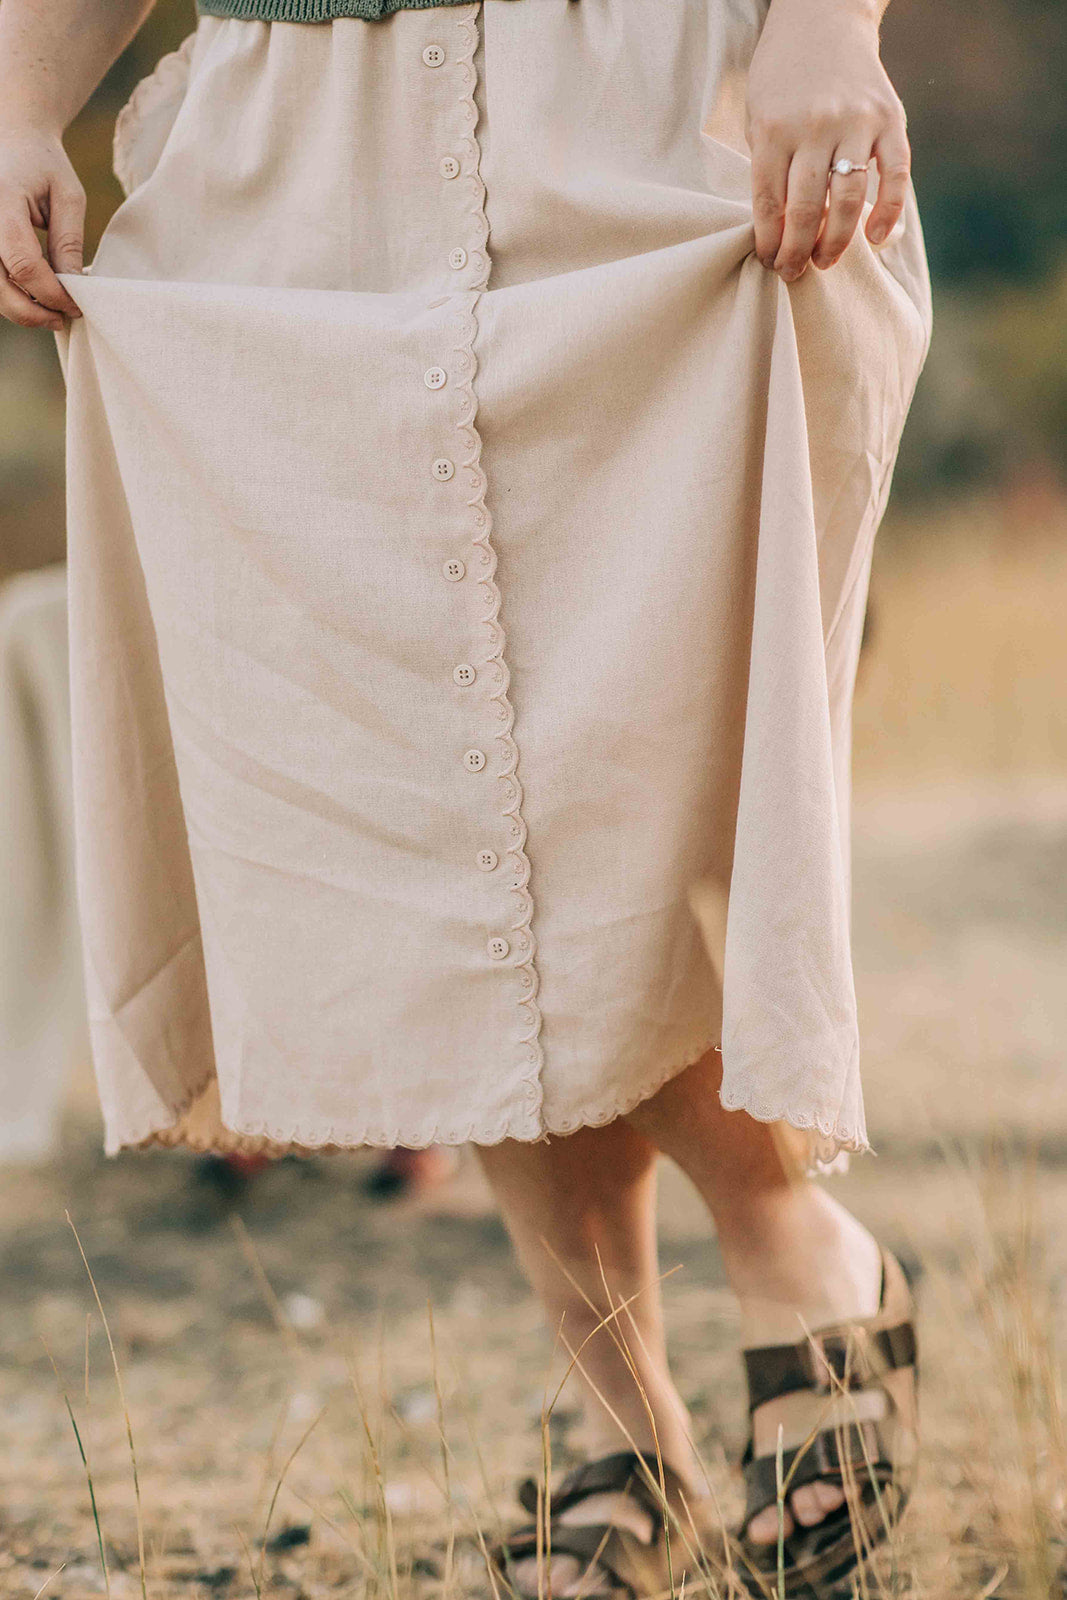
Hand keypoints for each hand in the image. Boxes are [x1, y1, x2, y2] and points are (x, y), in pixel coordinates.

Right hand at [0, 124, 83, 327]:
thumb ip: (68, 241)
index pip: (25, 265)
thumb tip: (73, 287)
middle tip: (63, 318)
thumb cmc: (42, 163)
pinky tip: (33, 295)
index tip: (77, 306)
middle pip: (0, 287)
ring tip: (51, 311)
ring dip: (20, 309)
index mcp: (1, 201)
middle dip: (34, 312)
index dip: (52, 294)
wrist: (10, 135)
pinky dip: (10, 294)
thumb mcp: (67, 195)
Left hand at [745, 0, 909, 279]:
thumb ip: (769, 165)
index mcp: (774, 129)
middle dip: (797, 250)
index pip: (768, 203)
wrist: (824, 18)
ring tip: (824, 261)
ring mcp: (856, 122)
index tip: (769, 261)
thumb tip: (778, 228)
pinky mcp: (890, 118)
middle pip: (805, 208)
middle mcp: (815, 126)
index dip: (769, 242)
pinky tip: (876, 239)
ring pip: (847, 199)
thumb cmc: (784, 77)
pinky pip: (896, 175)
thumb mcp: (759, 114)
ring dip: (835, 240)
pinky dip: (889, 211)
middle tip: (793, 272)